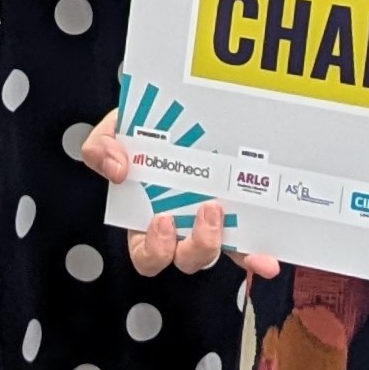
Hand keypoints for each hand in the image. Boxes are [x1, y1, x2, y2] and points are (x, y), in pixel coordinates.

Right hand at [92, 114, 280, 279]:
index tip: (161, 219)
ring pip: (215, 252)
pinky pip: (245, 243)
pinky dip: (255, 255)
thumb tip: (117, 170)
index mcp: (146, 218)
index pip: (147, 253)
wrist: (173, 110)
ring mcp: (209, 222)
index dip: (154, 248)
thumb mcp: (113, 131)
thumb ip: (101, 148)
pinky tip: (267, 259)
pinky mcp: (235, 216)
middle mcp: (179, 228)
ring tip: (223, 209)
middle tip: (205, 210)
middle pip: (185, 259)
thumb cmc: (142, 129)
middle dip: (196, 245)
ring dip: (221, 242)